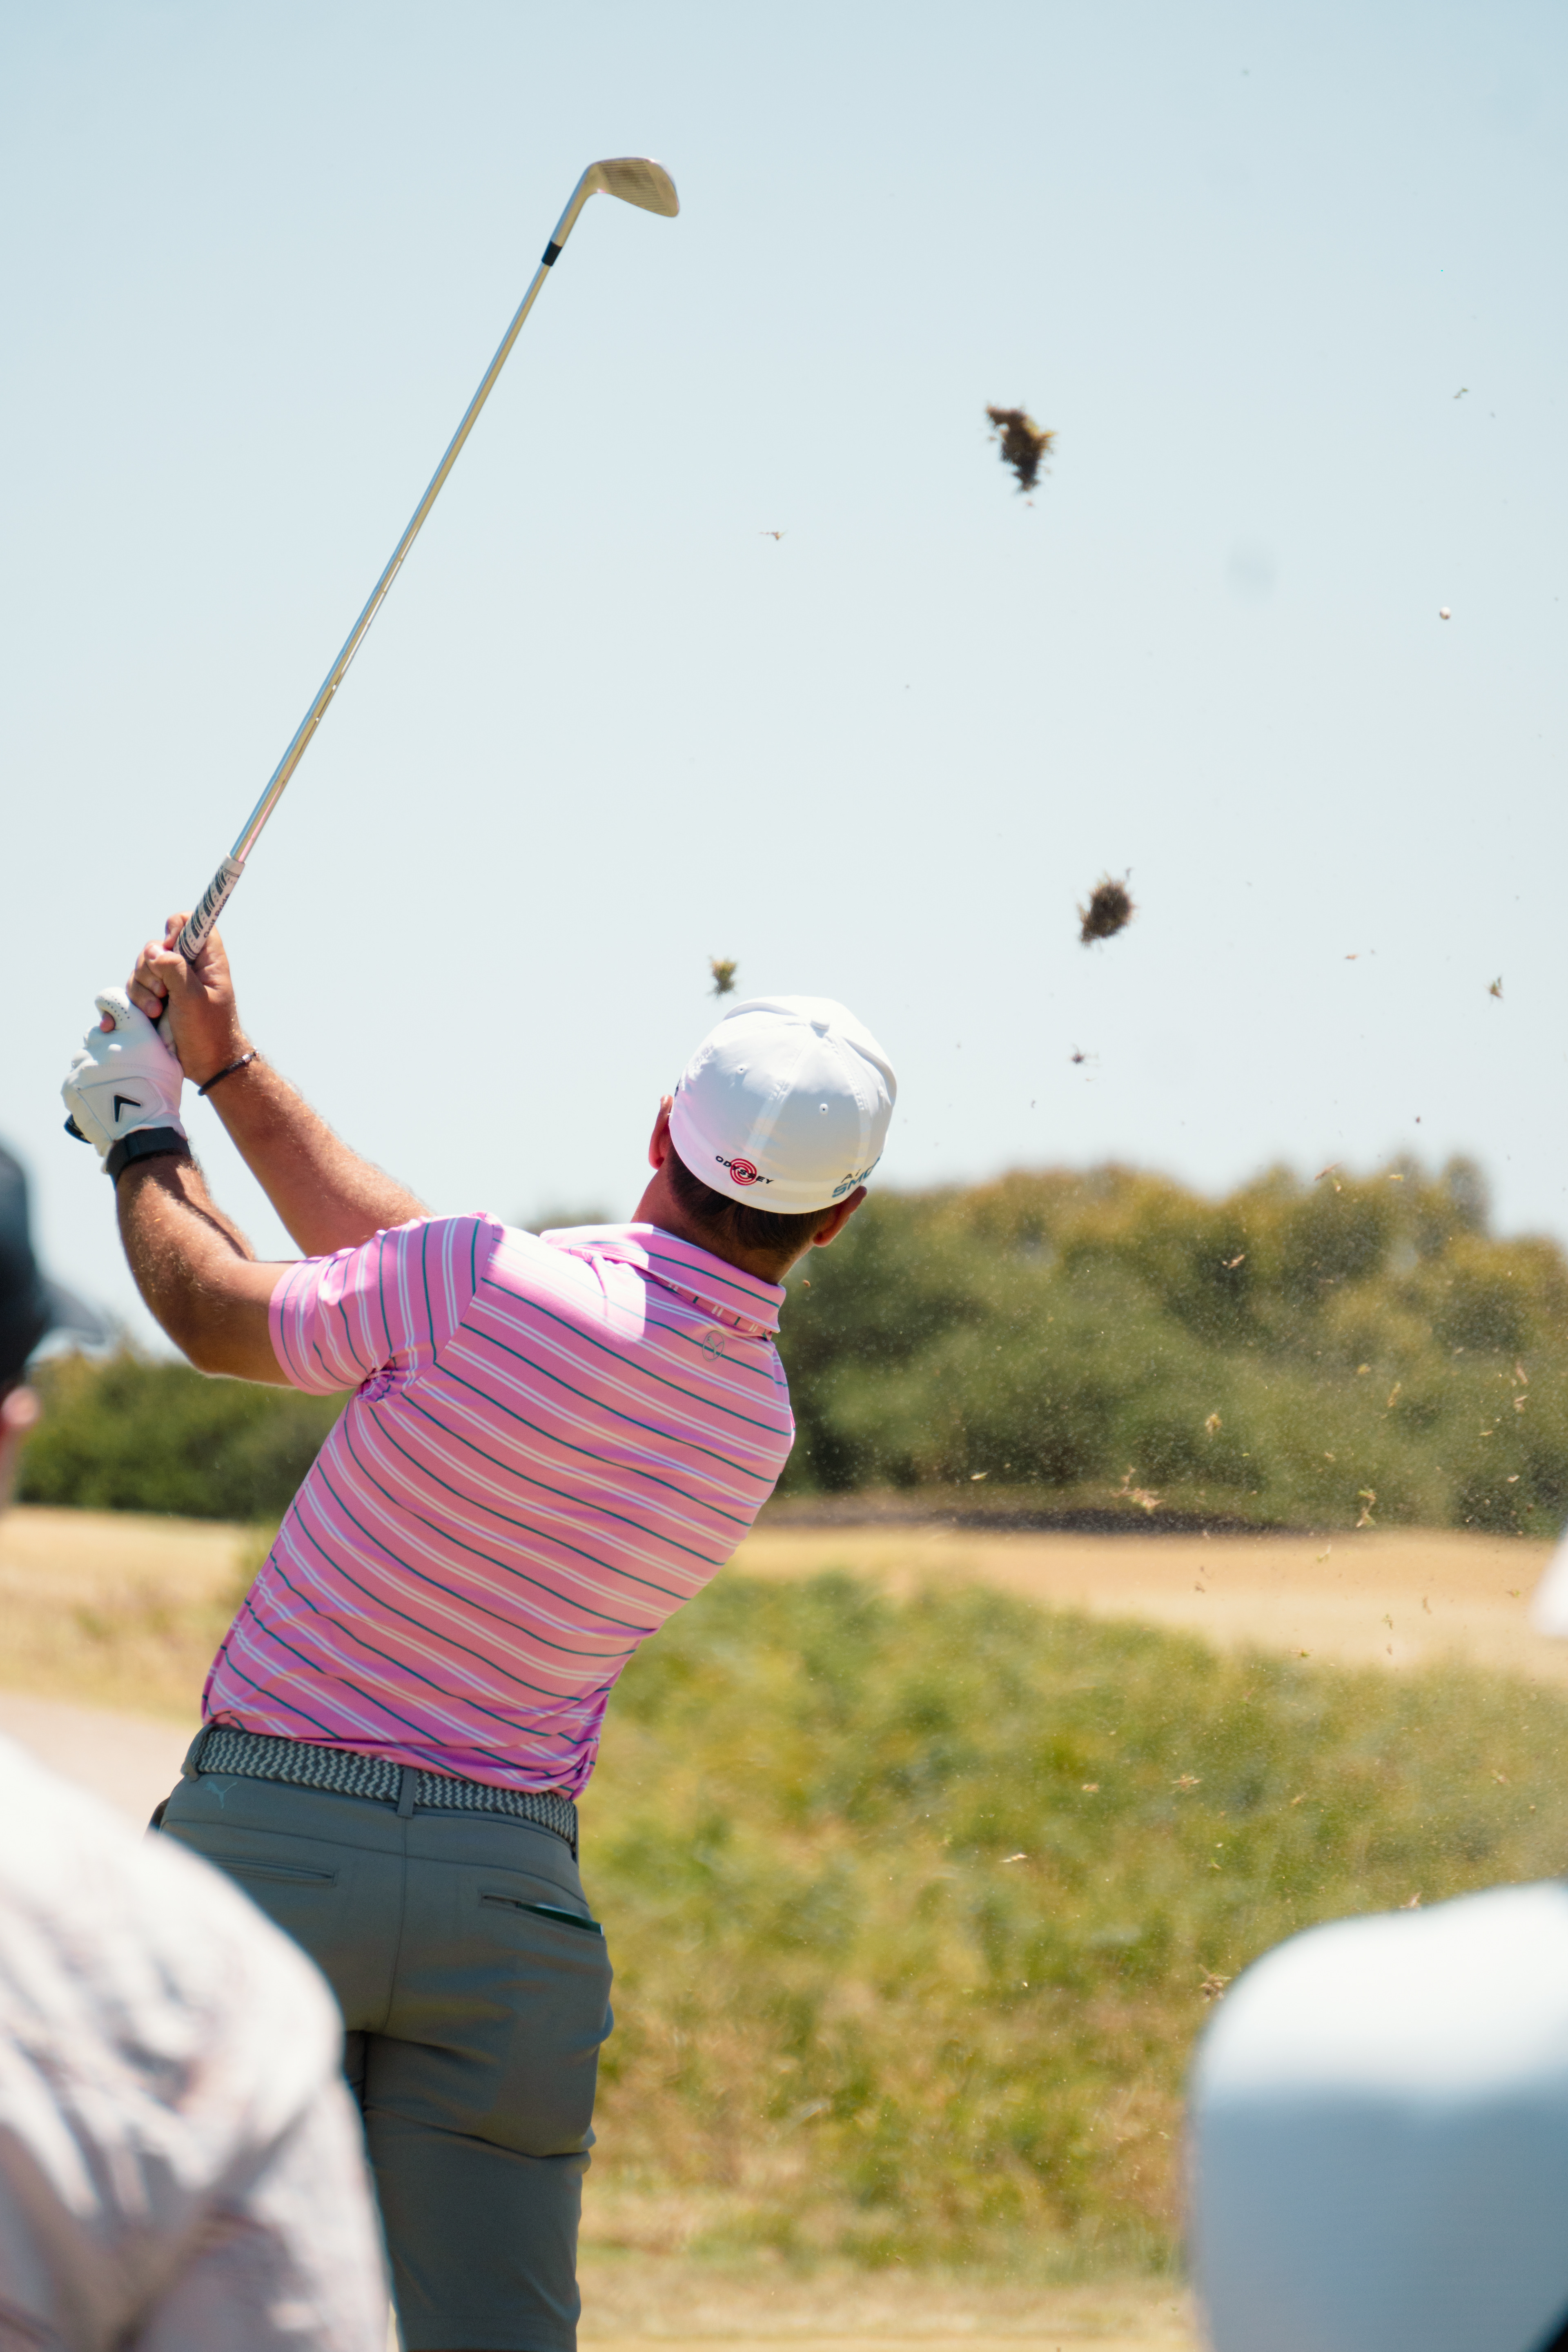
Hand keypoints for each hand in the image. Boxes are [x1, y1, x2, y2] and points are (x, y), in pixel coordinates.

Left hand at [62, 988, 187, 1159]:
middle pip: (98, 1032)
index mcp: (133, 1031)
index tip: (112, 1015)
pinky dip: (85, 1085)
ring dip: (96, 1065)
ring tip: (112, 1088)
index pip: (111, 998)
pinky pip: (75, 1076)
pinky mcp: (70, 1081)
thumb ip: (158, 1037)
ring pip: (85, 1054)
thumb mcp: (171, 1061)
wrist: (141, 1131)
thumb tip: (152, 1022)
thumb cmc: (162, 1096)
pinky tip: (101, 1098)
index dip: (109, 1004)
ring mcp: (84, 1060)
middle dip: (107, 1043)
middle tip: (122, 1066)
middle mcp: (105, 1039)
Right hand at [127, 914, 248, 1084]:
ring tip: (156, 1013)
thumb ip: (175, 969)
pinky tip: (123, 1020)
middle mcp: (185, 967)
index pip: (187, 923)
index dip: (174, 930)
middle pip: (154, 948)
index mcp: (205, 960)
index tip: (169, 950)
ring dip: (142, 993)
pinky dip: (127, 1004)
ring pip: (140, 972)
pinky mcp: (154, 1002)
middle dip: (151, 972)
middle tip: (163, 995)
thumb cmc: (209, 1032)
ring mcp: (168, 985)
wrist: (206, 1065)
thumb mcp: (194, 998)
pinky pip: (131, 993)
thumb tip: (155, 950)